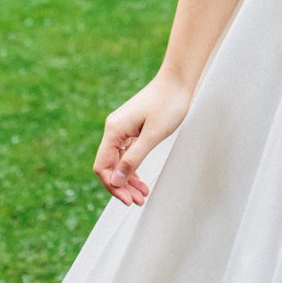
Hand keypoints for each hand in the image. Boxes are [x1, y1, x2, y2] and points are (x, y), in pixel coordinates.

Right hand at [92, 73, 191, 204]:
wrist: (178, 80)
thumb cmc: (168, 104)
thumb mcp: (153, 135)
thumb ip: (134, 159)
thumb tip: (116, 181)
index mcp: (114, 130)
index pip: (103, 167)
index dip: (113, 186)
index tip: (128, 200)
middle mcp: (114, 129)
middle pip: (110, 166)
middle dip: (122, 186)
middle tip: (138, 201)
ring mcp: (123, 128)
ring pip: (119, 161)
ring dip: (129, 180)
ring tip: (142, 195)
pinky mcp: (132, 128)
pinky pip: (127, 153)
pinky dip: (133, 168)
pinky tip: (142, 180)